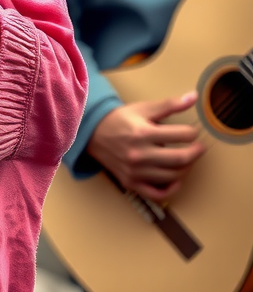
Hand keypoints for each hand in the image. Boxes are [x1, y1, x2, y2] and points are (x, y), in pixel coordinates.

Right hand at [87, 93, 205, 202]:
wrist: (92, 133)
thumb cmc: (119, 119)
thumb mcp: (142, 109)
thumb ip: (169, 105)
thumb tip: (194, 97)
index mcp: (143, 133)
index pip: (181, 135)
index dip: (193, 133)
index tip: (193, 132)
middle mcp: (139, 154)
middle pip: (181, 159)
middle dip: (196, 152)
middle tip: (199, 148)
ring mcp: (135, 171)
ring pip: (173, 176)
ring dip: (186, 168)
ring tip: (186, 159)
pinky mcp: (131, 182)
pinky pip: (158, 194)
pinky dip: (171, 189)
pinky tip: (175, 179)